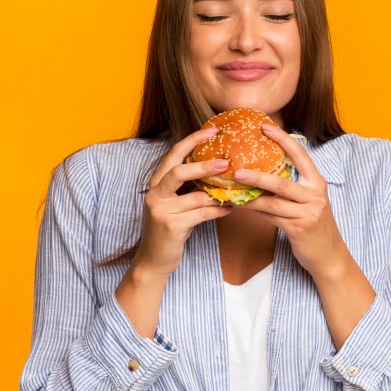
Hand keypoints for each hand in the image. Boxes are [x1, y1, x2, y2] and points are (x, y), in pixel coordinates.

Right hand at [133, 126, 234, 278]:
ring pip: (194, 195)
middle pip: (178, 171)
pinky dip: (218, 210)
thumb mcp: (175, 204)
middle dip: (203, 164)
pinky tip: (231, 208)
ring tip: (236, 188)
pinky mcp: (171, 226)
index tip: (213, 130)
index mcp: (156, 183)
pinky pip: (201, 214)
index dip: (192, 140)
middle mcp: (154, 194)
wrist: (154, 260)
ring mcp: (161, 210)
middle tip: (226, 161)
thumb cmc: (169, 230)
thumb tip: (219, 171)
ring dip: (218, 192)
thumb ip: (189, 188)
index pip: (173, 154)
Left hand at [233, 123, 347, 276]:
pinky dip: (254, 211)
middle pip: (282, 182)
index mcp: (317, 183)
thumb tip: (261, 171)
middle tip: (236, 169)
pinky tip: (240, 206)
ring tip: (232, 188)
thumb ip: (291, 187)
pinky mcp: (299, 229)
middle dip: (257, 175)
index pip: (300, 155)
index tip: (265, 127)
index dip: (283, 140)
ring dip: (249, 196)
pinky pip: (271, 217)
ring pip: (273, 202)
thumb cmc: (314, 225)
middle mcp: (315, 196)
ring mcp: (308, 213)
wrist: (329, 255)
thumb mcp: (308, 202)